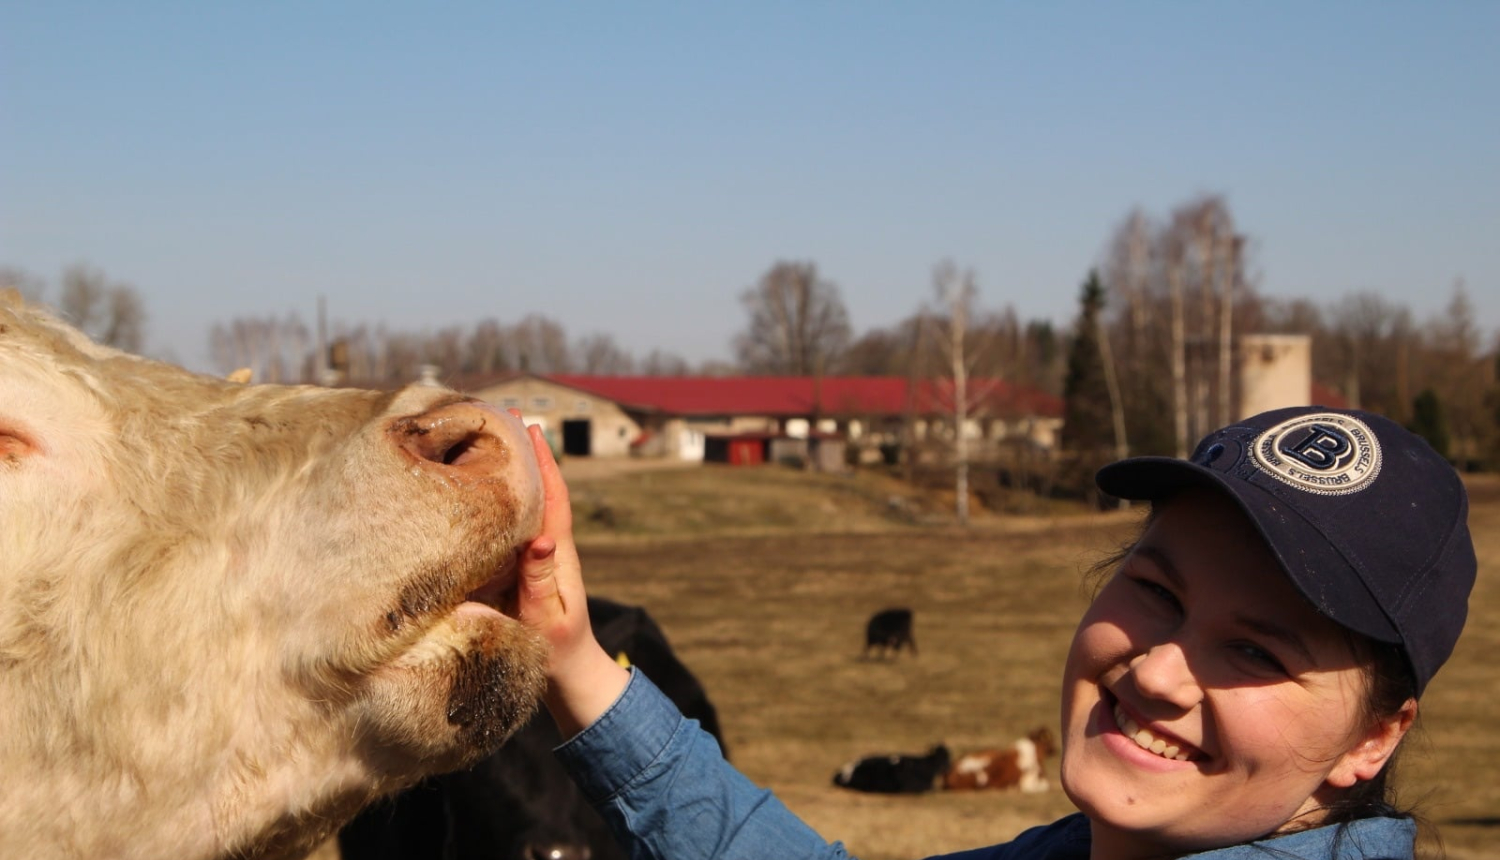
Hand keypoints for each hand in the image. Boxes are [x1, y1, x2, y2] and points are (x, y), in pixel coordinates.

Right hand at [516, 420, 629, 737]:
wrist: (567, 677)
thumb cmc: (555, 651)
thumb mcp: (547, 618)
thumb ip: (542, 581)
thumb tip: (543, 540)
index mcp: (556, 554)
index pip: (551, 497)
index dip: (541, 461)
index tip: (528, 426)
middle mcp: (547, 548)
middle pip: (538, 490)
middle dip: (523, 453)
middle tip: (504, 413)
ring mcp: (535, 558)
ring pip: (524, 506)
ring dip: (510, 472)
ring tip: (488, 437)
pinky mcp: (521, 571)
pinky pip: (510, 528)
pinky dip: (498, 503)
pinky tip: (479, 492)